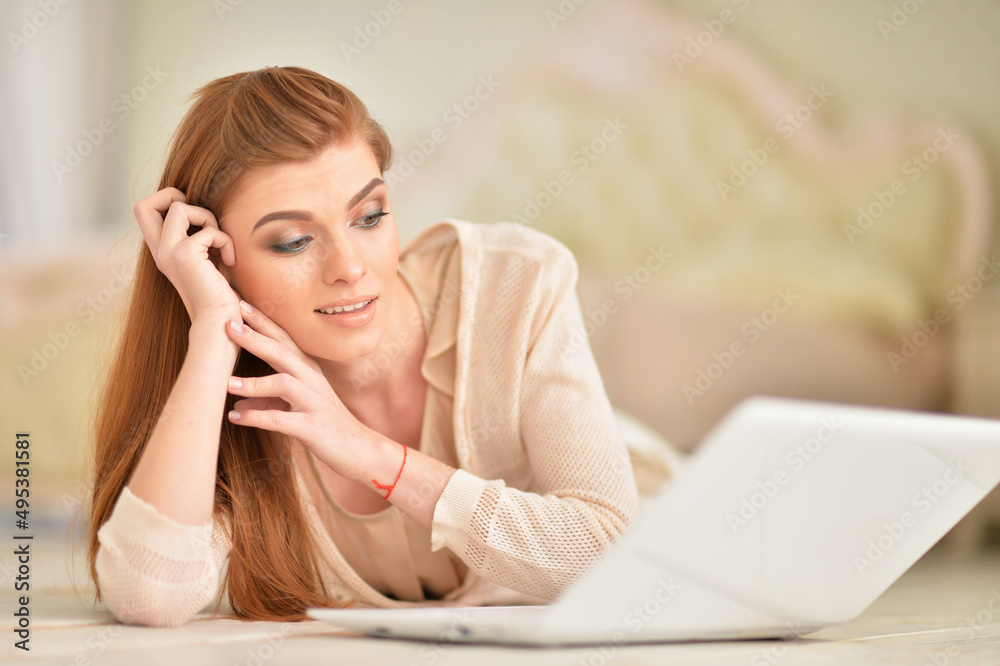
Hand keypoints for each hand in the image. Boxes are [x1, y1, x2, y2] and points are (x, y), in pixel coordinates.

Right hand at [134, 187, 238, 322]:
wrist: (219, 322)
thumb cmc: (218, 294)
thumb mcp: (204, 260)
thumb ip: (196, 238)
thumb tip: (202, 210)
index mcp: (162, 251)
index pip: (143, 211)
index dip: (167, 201)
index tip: (194, 219)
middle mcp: (160, 251)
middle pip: (143, 204)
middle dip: (174, 197)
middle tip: (199, 219)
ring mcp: (170, 252)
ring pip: (179, 208)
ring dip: (207, 218)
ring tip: (219, 242)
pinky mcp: (187, 255)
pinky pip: (210, 230)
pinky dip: (226, 241)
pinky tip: (230, 261)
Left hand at [224, 301, 374, 480]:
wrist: (359, 449)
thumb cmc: (326, 425)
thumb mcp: (296, 408)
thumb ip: (268, 402)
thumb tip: (237, 404)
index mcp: (308, 370)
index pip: (283, 339)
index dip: (263, 322)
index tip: (239, 304)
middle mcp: (311, 380)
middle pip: (282, 352)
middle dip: (255, 338)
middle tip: (229, 325)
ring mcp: (313, 402)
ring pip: (282, 383)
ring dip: (253, 382)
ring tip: (226, 383)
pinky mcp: (311, 427)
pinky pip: (281, 419)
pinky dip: (256, 418)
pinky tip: (235, 417)